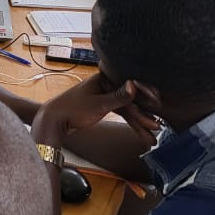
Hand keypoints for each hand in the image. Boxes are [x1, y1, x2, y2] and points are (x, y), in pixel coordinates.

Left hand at [33, 74, 161, 145]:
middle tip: (158, 126)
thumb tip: (134, 85)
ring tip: (152, 137)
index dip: (145, 94)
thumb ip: (118, 96)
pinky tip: (143, 133)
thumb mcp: (98, 104)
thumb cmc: (72, 109)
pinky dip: (132, 124)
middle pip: (132, 99)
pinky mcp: (106, 105)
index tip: (157, 102)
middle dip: (145, 114)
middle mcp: (108, 84)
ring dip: (140, 123)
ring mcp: (108, 95)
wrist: (56, 120)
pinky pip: (123, 114)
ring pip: (129, 109)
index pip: (130, 84)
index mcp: (105, 77)